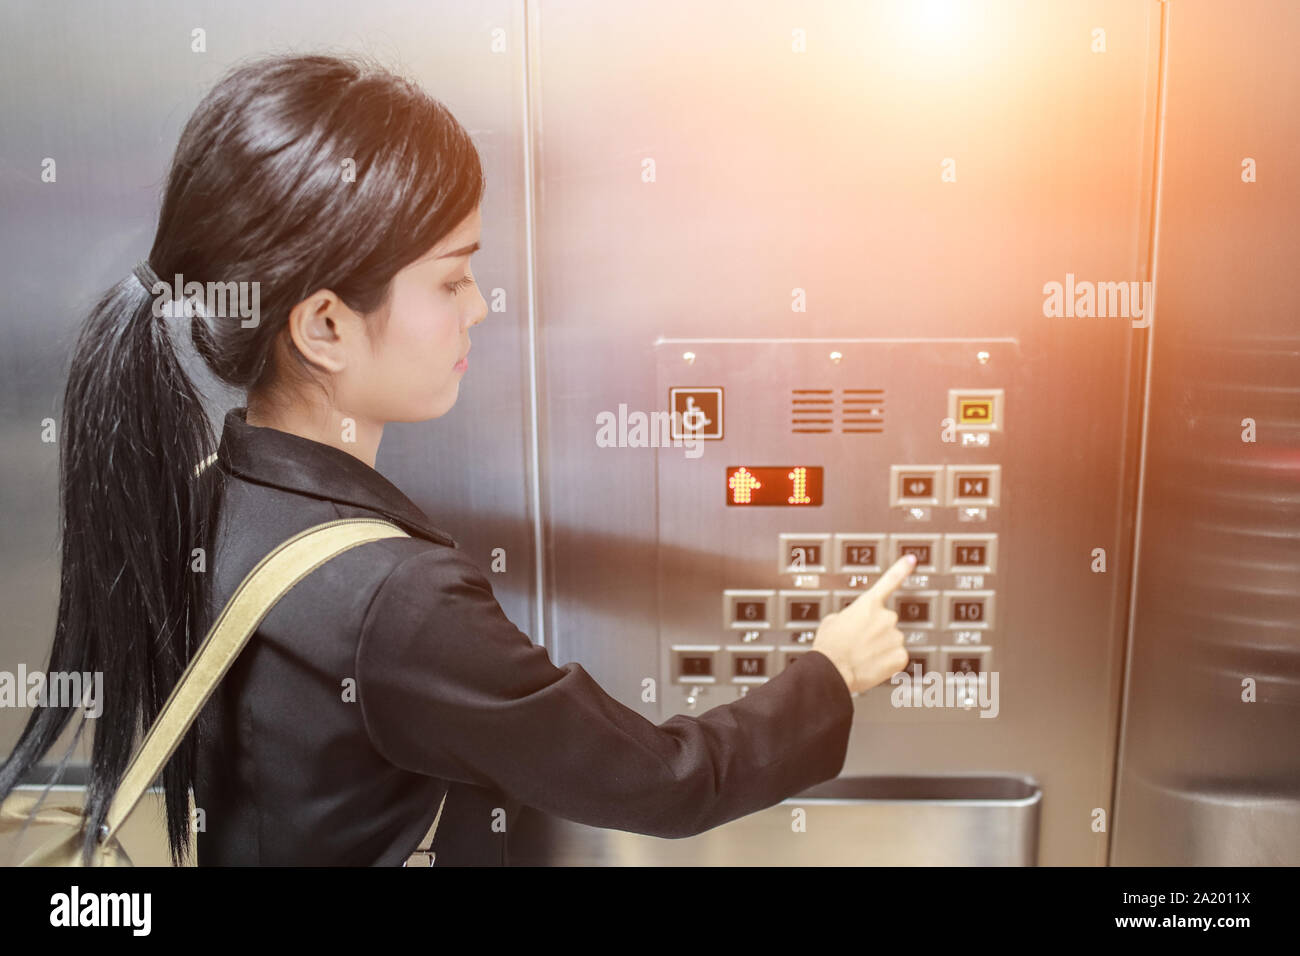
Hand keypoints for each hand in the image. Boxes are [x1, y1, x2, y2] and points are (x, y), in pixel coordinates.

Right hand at [811, 553, 915, 694]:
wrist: (831, 670)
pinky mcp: (901, 656)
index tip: (911, 559)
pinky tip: (871, 665)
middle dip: (876, 631)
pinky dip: (886, 663)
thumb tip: (855, 623)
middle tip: (859, 643)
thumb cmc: (829, 646)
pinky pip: (896, 658)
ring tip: (862, 656)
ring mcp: (896, 637)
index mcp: (868, 604)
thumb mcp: (832, 621)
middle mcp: (887, 617)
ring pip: (891, 641)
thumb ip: (850, 616)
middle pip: (886, 622)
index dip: (901, 568)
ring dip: (880, 648)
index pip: (889, 581)